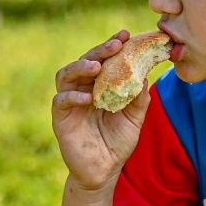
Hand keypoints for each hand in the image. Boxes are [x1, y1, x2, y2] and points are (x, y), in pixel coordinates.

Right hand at [51, 31, 152, 192]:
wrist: (104, 171)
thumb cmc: (118, 142)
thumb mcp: (134, 119)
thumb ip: (139, 99)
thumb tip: (146, 76)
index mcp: (100, 85)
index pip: (104, 59)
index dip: (112, 45)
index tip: (125, 35)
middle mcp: (82, 88)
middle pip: (85, 61)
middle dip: (99, 50)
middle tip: (115, 45)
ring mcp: (69, 102)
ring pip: (66, 75)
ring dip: (80, 67)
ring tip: (96, 67)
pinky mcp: (60, 118)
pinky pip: (61, 101)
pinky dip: (72, 96)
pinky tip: (88, 97)